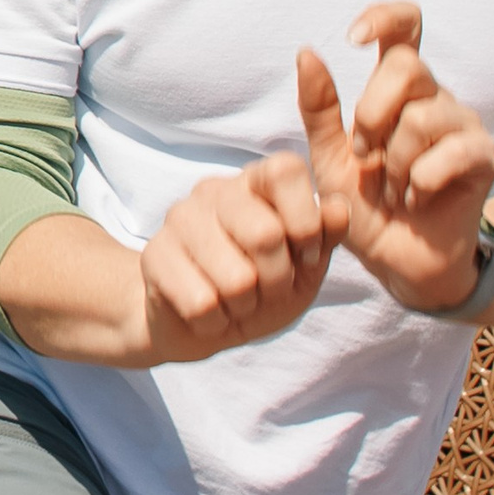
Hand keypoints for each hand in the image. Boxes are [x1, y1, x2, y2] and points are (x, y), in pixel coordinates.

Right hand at [134, 154, 347, 362]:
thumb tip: (339, 209)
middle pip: (266, 233)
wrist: (201, 324)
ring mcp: (179, 219)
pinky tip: (209, 314)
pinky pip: (202, 303)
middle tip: (269, 290)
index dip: (305, 220)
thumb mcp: (304, 267)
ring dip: (246, 307)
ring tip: (237, 302)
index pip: (284, 170)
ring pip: (236, 278)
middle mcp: (214, 191)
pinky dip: (216, 322)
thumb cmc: (260, 289)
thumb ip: (324, 237)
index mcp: (255, 182)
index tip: (307, 254)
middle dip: (278, 280)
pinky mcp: (154, 255)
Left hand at [297, 2, 493, 313]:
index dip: (384, 17)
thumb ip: (319, 107)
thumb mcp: (329, 156)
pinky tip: (417, 199)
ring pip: (423, 115)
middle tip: (365, 157)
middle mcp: (434, 97)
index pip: (405, 26)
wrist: (395, 260)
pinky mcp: (482, 157)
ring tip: (391, 187)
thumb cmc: (364, 205)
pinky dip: (419, 182)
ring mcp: (462, 124)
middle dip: (372, 114)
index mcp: (397, 89)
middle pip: (407, 66)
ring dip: (394, 160)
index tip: (354, 37)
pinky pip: (449, 153)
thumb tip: (307, 50)